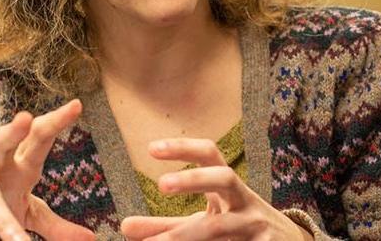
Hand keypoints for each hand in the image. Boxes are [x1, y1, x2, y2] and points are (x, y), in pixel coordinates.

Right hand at [0, 99, 94, 240]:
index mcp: (20, 161)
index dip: (57, 119)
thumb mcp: (28, 207)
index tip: (76, 105)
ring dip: (4, 221)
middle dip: (14, 130)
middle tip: (25, 118)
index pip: (40, 135)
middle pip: (2, 141)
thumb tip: (90, 239)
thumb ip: (55, 224)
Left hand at [120, 138, 311, 240]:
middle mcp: (244, 201)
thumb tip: (124, 225)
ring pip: (221, 226)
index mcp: (228, 188)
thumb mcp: (204, 224)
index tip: (151, 149)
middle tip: (161, 184)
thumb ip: (165, 226)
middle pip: (224, 177)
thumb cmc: (237, 231)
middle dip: (195, 179)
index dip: (183, 148)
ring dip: (186, 235)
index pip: (210, 155)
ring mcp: (256, 225)